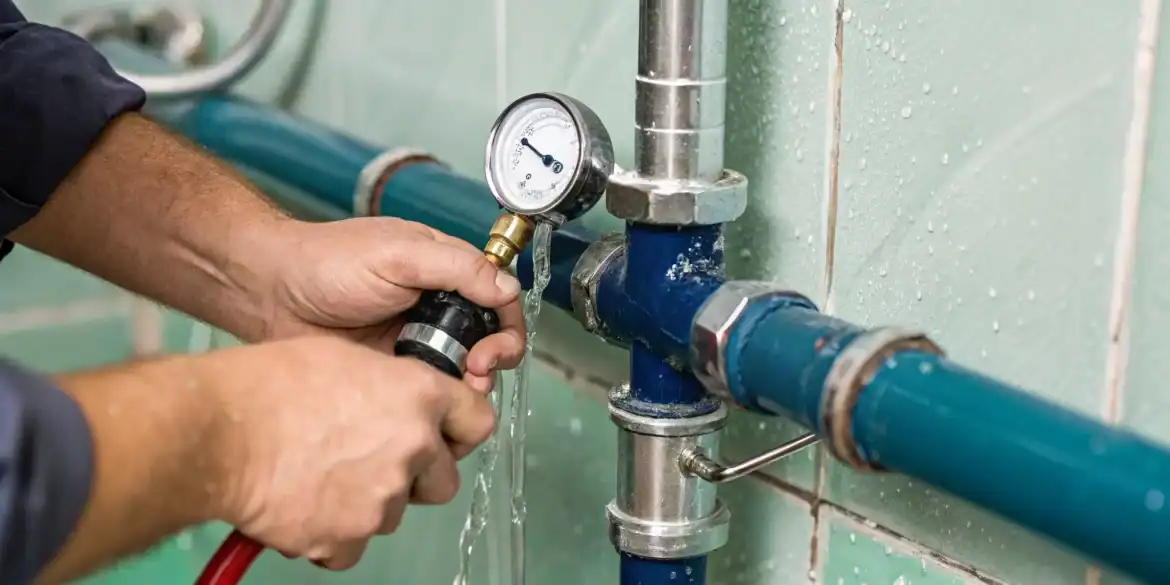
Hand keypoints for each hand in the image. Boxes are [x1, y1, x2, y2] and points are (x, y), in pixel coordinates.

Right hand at [206, 336, 495, 569]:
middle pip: (442, 481)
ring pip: (391, 513)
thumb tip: (397, 401)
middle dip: (415, 477)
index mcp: (417, 397)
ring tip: (317, 474)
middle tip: (369, 462)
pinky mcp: (346, 537)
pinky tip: (302, 503)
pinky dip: (330, 532)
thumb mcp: (343, 358)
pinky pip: (350, 545)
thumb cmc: (267, 386)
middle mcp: (411, 449)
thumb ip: (389, 386)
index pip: (477, 420)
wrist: (217, 432)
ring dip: (365, 502)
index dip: (459, 430)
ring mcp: (382, 499)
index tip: (445, 436)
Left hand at [262, 218, 525, 391]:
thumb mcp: (399, 253)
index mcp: (445, 272)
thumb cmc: (328, 261)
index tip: (492, 352)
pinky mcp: (391, 373)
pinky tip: (425, 406)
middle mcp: (436, 308)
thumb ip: (457, 267)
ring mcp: (415, 342)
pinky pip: (426, 392)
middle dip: (492, 361)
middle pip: (488, 341)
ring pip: (461, 372)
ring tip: (455, 394)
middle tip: (476, 374)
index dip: (506, 329)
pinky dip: (435, 401)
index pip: (499, 301)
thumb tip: (509, 288)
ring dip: (468, 387)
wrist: (268, 292)